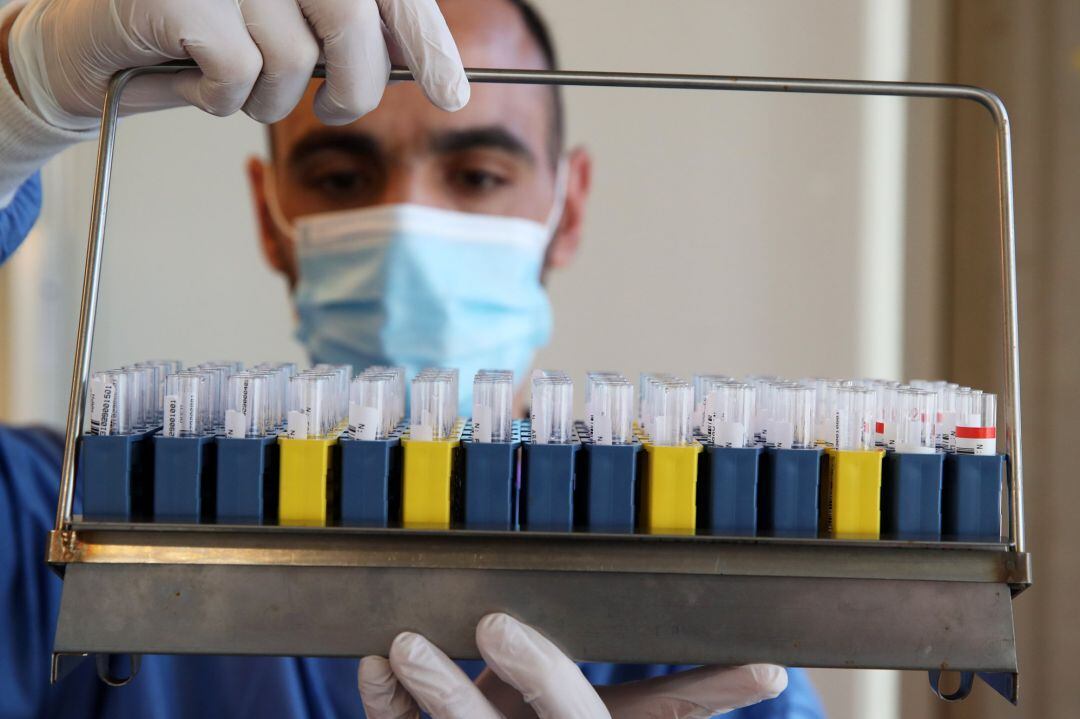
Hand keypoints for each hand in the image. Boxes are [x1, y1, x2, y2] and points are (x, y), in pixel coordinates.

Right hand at [5, 0, 468, 129]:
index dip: (423, 36)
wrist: (89, 47)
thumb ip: (348, 32)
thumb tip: (427, 64)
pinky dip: (223, 100)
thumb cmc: (198, 37)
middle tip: (336, 113)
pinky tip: (192, 80)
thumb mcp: (285, 31)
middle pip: (349, 19)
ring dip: (270, 99)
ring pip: (293, 59)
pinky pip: (240, 74)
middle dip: (354, 84)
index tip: (451, 92)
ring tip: (233, 85)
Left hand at [358, 613, 787, 718]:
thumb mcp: (592, 711)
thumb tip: (774, 673)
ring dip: (440, 691)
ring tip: (403, 646)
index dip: (710, 690)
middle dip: (537, 673)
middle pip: (566, 718)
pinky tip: (373, 669)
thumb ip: (670, 703)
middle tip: (498, 624)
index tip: (764, 670)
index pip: (661, 708)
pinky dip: (386, 706)